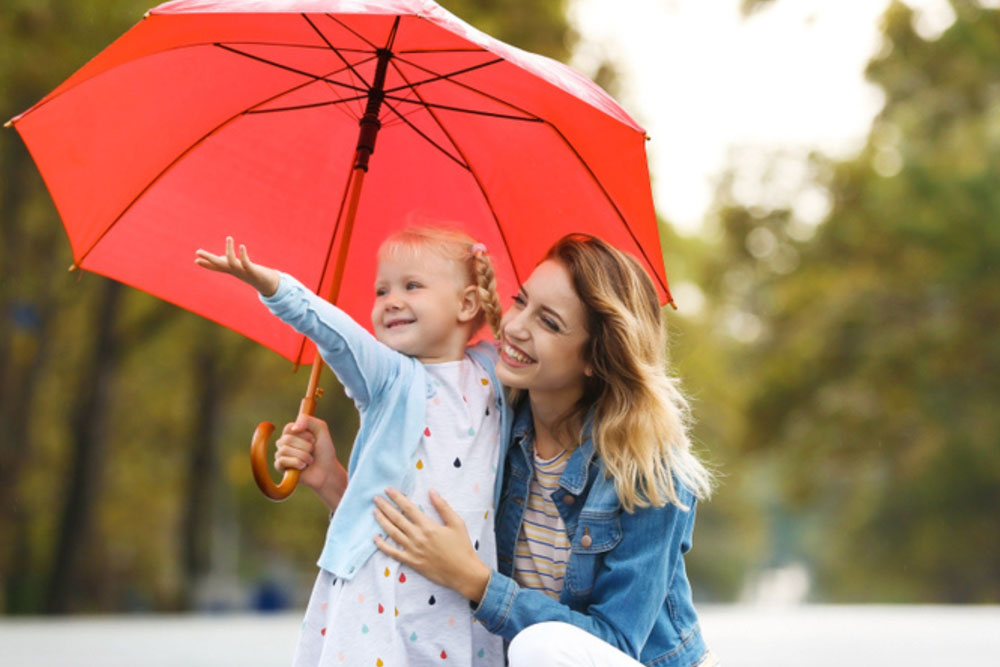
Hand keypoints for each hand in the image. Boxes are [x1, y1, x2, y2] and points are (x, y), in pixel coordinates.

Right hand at [194, 236, 279, 296]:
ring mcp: (242, 271)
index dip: (206, 264)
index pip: (215, 267)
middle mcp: (233, 270)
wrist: (264, 282)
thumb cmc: (249, 272)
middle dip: (208, 258)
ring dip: (229, 250)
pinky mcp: (251, 270)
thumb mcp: (238, 266)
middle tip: (197, 251)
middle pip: (218, 264)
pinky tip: (241, 246)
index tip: (195, 260)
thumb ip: (229, 262)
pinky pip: (246, 263)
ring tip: (229, 237)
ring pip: (232, 262)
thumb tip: (220, 258)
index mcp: (229, 269)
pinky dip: (243, 255)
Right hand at [275, 415, 346, 509]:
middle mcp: (284, 442)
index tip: (313, 439)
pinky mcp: (279, 467)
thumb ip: (307, 420)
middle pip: (287, 439)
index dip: (303, 433)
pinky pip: (281, 461)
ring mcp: (281, 454)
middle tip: (313, 451)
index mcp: (292, 433)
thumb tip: (294, 427)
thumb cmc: (324, 450)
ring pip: (284, 450)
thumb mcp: (320, 429)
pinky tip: (303, 466)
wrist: (327, 470)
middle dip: (305, 446)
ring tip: (310, 460)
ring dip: (303, 455)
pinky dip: (296, 463)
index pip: (289, 427)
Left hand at [373, 488, 490, 602]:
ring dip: (382, 521)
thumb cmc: (462, 547)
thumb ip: (443, 507)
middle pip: (397, 518)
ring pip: (392, 533)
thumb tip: (431, 491)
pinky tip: (375, 538)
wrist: (463, 572)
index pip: (408, 508)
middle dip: (385, 507)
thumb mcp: (457, 523)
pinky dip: (382, 546)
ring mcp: (412, 550)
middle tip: (376, 498)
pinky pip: (393, 553)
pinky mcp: (411, 562)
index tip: (388, 490)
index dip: (397, 497)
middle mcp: (417, 537)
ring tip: (374, 512)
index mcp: (428, 526)